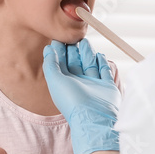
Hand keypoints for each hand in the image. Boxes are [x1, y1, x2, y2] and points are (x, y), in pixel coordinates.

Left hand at [42, 39, 120, 153]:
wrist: (94, 118)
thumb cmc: (72, 101)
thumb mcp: (55, 81)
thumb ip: (51, 64)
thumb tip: (48, 49)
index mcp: (65, 83)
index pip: (61, 63)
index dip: (60, 50)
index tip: (58, 38)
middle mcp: (78, 83)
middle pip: (76, 61)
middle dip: (74, 49)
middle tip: (72, 36)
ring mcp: (93, 85)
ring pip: (89, 64)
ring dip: (87, 52)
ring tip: (84, 41)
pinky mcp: (107, 86)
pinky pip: (104, 71)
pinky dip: (102, 62)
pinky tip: (99, 54)